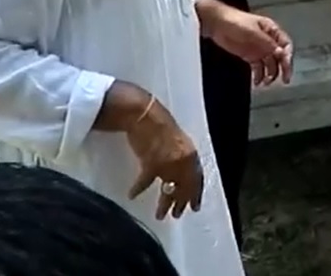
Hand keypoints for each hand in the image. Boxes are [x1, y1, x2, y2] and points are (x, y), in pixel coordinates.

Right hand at [124, 100, 204, 219]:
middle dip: (182, 203)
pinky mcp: (150, 164)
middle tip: (177, 215)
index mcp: (191, 154)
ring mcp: (168, 164)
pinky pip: (145, 182)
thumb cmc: (160, 125)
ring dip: (165, 204)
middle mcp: (183, 161)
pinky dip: (138, 189)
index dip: (196, 194)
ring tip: (160, 215)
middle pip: (185, 187)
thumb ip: (183, 157)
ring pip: (169, 189)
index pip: (197, 179)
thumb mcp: (178, 141)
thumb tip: (182, 175)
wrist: (144, 115)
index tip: (195, 207)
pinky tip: (132, 195)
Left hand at [206, 6, 293, 85]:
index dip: (288, 56)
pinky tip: (257, 82)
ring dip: (270, 74)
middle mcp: (267, 40)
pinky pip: (258, 68)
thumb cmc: (234, 21)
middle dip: (283, 68)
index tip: (286, 66)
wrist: (216, 24)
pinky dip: (259, 75)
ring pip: (270, 64)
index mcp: (271, 30)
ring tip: (266, 82)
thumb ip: (267, 43)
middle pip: (280, 56)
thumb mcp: (252, 32)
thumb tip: (281, 52)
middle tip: (284, 79)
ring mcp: (259, 49)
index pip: (285, 45)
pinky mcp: (250, 56)